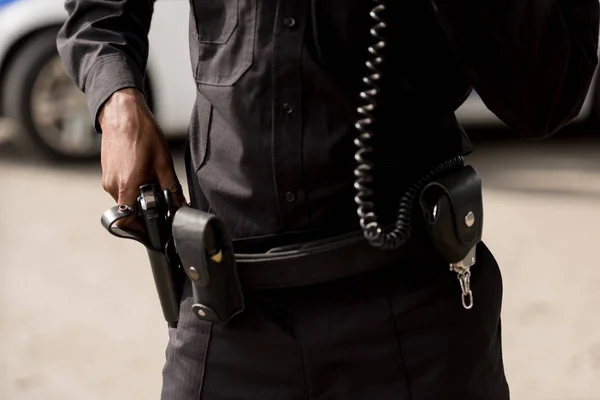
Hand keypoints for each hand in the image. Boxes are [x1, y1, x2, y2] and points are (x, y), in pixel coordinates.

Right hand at [99, 88, 186, 230]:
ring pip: (124, 199)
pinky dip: (132, 187)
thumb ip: (172, 188)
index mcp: (127, 186)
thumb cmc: (142, 133)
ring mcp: (107, 179)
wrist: (122, 113)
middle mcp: (113, 186)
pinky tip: (143, 173)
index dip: (139, 229)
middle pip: (128, 211)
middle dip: (144, 211)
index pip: (126, 221)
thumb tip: (181, 206)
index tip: (152, 229)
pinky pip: (120, 188)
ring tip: (151, 182)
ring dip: (138, 197)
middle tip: (160, 203)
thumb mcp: (163, 162)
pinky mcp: (107, 173)